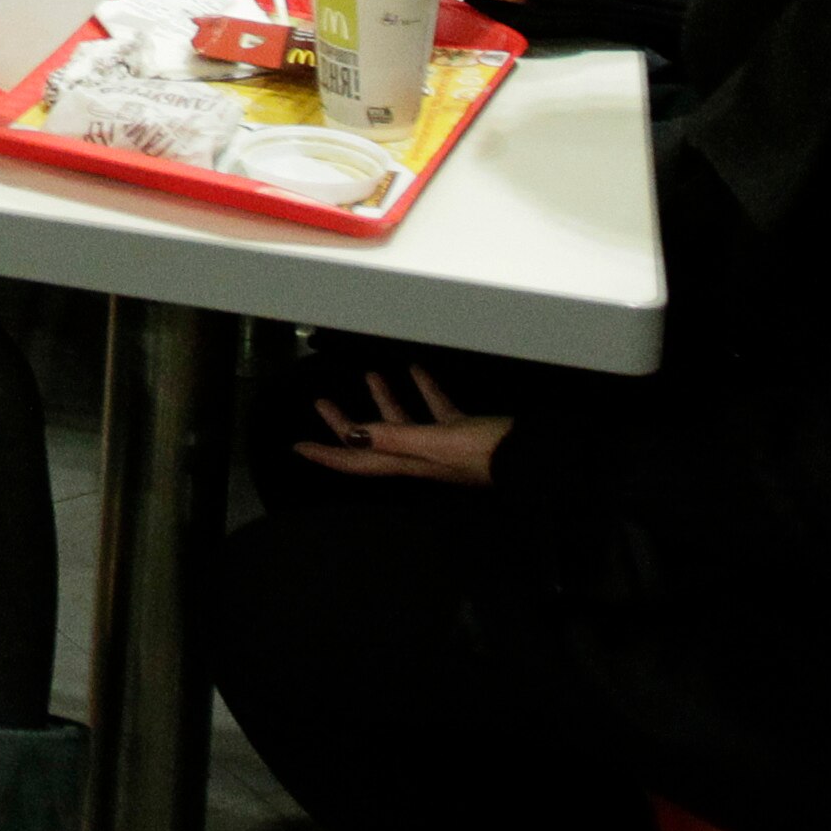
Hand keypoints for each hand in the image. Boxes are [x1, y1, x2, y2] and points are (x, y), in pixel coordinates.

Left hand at [295, 366, 510, 485]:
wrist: (534, 457)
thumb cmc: (484, 452)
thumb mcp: (435, 443)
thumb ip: (393, 438)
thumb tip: (351, 435)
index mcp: (406, 461)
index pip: (356, 460)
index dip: (325, 454)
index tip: (296, 446)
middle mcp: (418, 456)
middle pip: (371, 440)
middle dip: (344, 422)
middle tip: (320, 400)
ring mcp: (441, 445)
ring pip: (403, 421)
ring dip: (384, 399)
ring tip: (371, 374)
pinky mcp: (463, 432)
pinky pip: (437, 410)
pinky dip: (425, 390)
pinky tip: (418, 369)